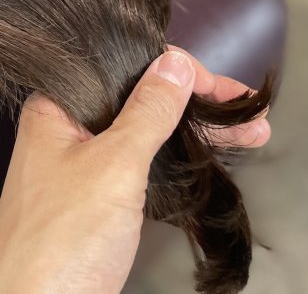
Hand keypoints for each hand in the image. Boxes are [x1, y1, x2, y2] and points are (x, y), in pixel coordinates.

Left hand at [0, 49, 269, 293]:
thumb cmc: (59, 241)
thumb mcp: (114, 165)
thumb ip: (147, 111)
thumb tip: (175, 64)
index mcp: (58, 104)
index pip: (127, 66)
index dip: (179, 71)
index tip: (224, 90)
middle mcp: (66, 128)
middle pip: (139, 100)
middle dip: (197, 105)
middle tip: (248, 113)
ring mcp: (79, 166)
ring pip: (144, 136)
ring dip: (193, 134)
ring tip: (248, 135)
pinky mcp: (93, 203)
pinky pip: (139, 168)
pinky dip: (175, 165)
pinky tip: (207, 163)